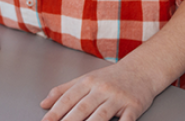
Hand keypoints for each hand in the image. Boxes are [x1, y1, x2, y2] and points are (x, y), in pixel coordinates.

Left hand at [40, 60, 158, 120]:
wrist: (141, 70)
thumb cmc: (110, 77)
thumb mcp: (85, 79)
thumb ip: (63, 91)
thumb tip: (43, 104)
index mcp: (87, 82)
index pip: (67, 99)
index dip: (55, 112)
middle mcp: (101, 89)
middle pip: (82, 108)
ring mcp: (117, 98)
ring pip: (101, 115)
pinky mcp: (133, 106)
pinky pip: (126, 120)